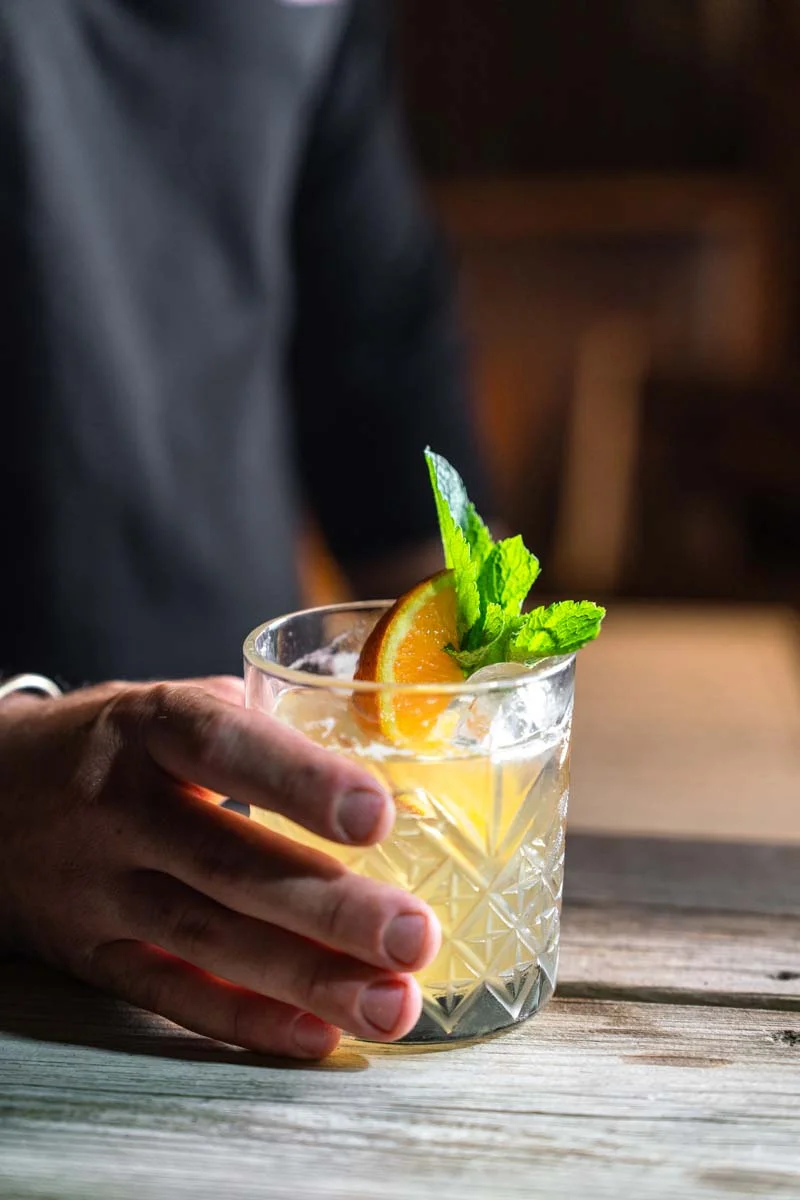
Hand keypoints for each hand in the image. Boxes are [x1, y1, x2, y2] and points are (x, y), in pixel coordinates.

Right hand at [0, 678, 439, 1057]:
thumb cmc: (106, 745)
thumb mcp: (164, 704)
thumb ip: (256, 724)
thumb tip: (372, 747)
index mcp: (144, 728)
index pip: (223, 747)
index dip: (300, 782)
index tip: (379, 817)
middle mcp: (116, 809)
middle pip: (226, 863)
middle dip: (329, 908)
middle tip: (413, 937)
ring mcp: (97, 889)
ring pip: (207, 940)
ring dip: (307, 977)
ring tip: (392, 1003)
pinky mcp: (91, 953)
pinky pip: (171, 994)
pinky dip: (246, 1019)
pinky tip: (319, 1034)